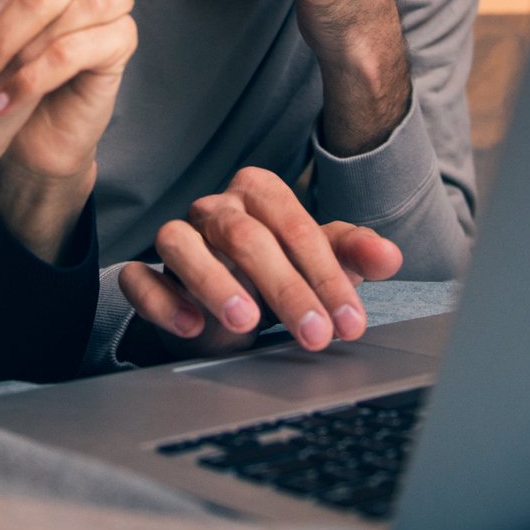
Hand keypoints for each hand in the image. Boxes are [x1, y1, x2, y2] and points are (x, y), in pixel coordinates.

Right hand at [118, 167, 402, 360]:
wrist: (230, 307)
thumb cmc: (279, 274)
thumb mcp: (322, 262)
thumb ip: (355, 253)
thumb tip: (390, 257)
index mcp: (259, 193)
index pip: (294, 225)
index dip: (325, 275)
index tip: (350, 322)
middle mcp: (215, 209)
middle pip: (244, 235)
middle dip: (286, 289)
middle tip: (315, 336)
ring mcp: (176, 237)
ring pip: (178, 241)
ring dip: (212, 281)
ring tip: (247, 322)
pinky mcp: (146, 274)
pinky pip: (138, 278)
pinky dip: (161, 300)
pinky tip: (191, 327)